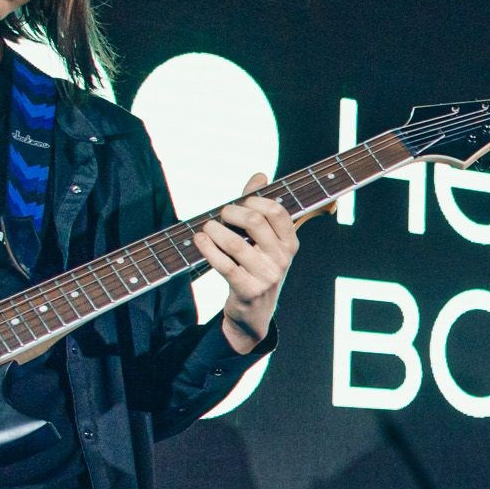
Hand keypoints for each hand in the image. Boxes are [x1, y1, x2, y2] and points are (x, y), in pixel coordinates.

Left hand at [194, 173, 299, 352]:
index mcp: (290, 243)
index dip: (254, 200)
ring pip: (235, 243)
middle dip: (231, 212)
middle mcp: (282, 259)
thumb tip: (260, 175)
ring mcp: (267, 276)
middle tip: (220, 215)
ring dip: (213, 231)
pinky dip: (207, 249)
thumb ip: (260, 208)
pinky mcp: (248, 290)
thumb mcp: (264, 242)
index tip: (239, 203)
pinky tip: (199, 240)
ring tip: (205, 229)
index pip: (276, 211)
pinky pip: (224, 265)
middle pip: (254, 222)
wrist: (254, 313)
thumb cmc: (256, 268)